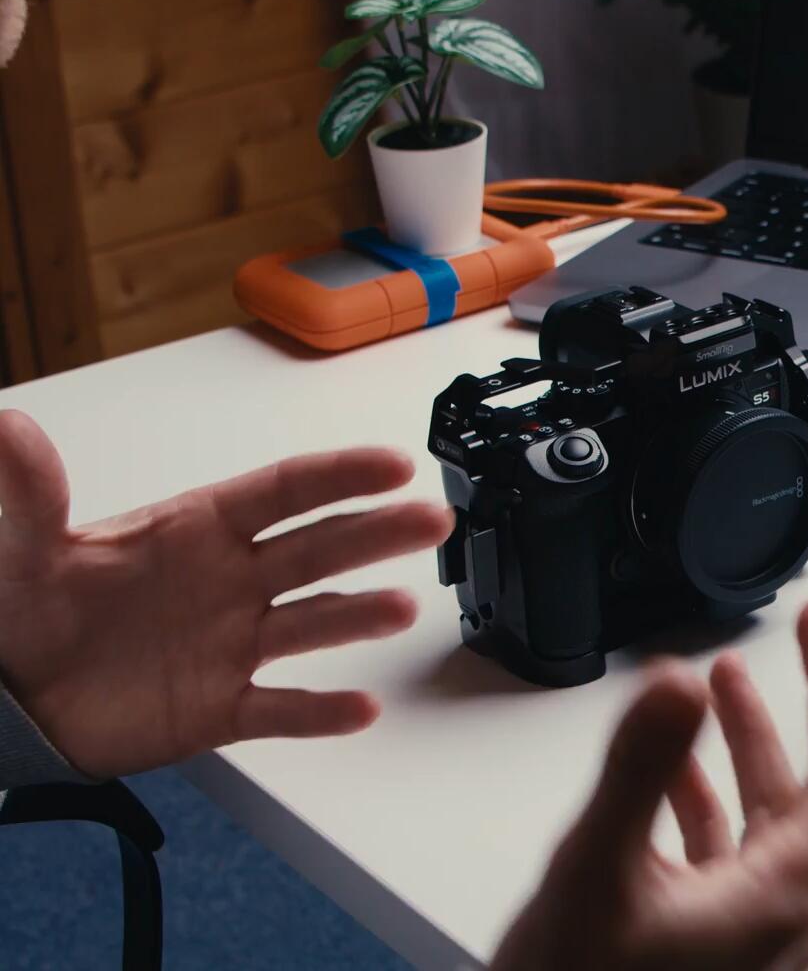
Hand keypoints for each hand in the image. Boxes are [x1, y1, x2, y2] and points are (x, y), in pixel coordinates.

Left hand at [0, 409, 452, 778]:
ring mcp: (233, 644)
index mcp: (197, 531)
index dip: (340, 476)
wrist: (13, 703)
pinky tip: (360, 707)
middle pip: (320, 550)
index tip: (393, 465)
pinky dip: (322, 711)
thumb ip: (30, 494)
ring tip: (402, 609)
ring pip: (313, 623)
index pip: (282, 493)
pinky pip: (282, 709)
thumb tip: (10, 429)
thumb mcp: (25, 551)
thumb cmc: (28, 616)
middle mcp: (231, 583)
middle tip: (432, 520)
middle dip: (379, 533)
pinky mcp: (222, 707)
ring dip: (361, 615)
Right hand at [493, 598, 807, 970]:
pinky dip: (708, 795)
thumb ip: (640, 770)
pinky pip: (728, 852)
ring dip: (753, 737)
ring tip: (724, 674)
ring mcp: (746, 932)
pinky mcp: (705, 947)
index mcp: (787, 892)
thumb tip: (675, 680)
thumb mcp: (597, 878)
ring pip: (772, 812)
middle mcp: (783, 910)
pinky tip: (677, 768)